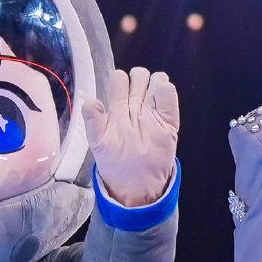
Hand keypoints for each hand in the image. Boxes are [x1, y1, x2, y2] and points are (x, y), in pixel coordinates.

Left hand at [81, 67, 179, 206]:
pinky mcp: (169, 123)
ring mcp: (154, 113)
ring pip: (157, 82)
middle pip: (140, 77)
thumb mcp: (98, 141)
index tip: (123, 86)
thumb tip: (92, 102)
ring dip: (154, 81)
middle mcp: (137, 106)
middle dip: (139, 77)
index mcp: (119, 108)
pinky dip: (166, 92)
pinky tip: (160, 97)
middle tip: (138, 92)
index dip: (122, 79)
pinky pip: (169, 99)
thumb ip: (94, 120)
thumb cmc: (114, 161)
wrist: (136, 185)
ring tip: (150, 95)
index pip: (121, 80)